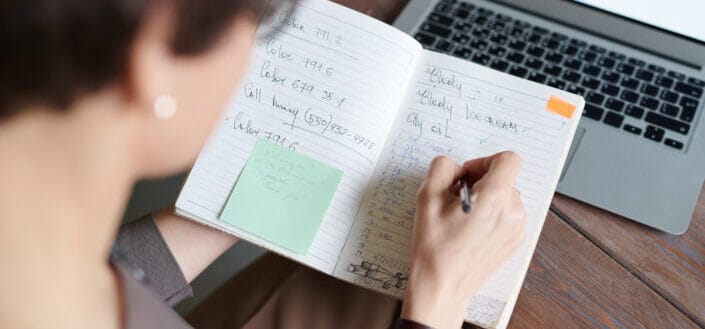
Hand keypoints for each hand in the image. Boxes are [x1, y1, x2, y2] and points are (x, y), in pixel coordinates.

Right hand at [401, 152, 526, 328]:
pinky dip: (491, 215)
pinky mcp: (514, 242)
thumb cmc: (434, 246)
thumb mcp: (427, 197)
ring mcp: (516, 229)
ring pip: (506, 197)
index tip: (467, 175)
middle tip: (455, 198)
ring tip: (462, 217)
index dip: (484, 161)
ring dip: (486, 199)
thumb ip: (442, 168)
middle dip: (481, 182)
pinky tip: (470, 230)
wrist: (442, 286)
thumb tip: (455, 167)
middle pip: (505, 179)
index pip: (508, 159)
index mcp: (494, 198)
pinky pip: (507, 216)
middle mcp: (512, 212)